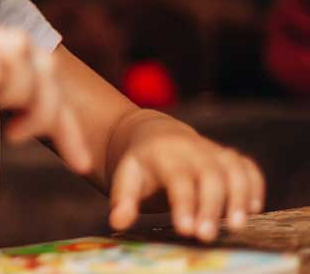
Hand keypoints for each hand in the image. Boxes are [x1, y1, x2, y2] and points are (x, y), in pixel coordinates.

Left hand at [108, 114, 264, 241]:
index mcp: (165, 154)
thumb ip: (123, 199)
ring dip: (239, 197)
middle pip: (210, 175)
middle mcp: (193, 150)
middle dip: (211, 207)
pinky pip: (248, 168)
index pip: (177, 178)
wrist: (156, 136)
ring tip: (236, 227)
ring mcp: (214, 152)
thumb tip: (117, 222)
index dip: (183, 203)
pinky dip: (255, 186)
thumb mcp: (126, 177)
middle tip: (206, 236)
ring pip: (234, 170)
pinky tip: (254, 210)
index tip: (185, 229)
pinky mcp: (230, 158)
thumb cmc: (141, 165)